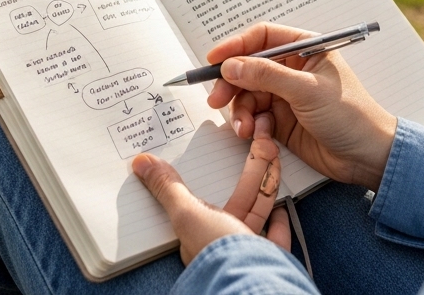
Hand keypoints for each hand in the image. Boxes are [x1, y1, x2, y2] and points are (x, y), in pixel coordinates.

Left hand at [133, 113, 290, 265]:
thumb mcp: (188, 214)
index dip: (214, 177)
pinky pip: (277, 238)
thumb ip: (168, 188)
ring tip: (275, 157)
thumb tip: (140, 163)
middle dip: (254, 170)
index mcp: (200, 237)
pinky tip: (282, 205)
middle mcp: (224, 246)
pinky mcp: (275, 259)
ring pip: (259, 213)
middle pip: (240, 201)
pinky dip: (280, 221)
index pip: (204, 201)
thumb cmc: (218, 254)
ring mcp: (251, 253)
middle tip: (262, 143)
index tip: (220, 153)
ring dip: (268, 184)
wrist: (255, 284)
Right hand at [206, 23, 397, 191]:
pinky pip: (254, 116)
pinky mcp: (282, 120)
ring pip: (248, 95)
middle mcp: (293, 69)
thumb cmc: (350, 115)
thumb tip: (232, 65)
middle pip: (249, 67)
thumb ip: (267, 75)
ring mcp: (286, 95)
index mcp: (305, 49)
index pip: (263, 38)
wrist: (367, 157)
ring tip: (244, 128)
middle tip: (216, 100)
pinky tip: (258, 135)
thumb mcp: (307, 90)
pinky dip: (250, 125)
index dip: (236, 46)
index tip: (214, 60)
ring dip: (240, 110)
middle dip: (232, 83)